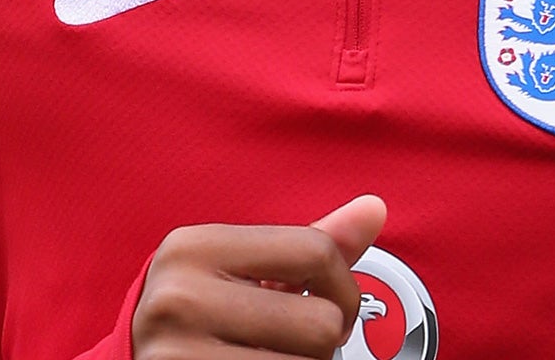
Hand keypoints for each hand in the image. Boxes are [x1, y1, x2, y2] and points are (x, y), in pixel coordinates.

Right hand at [131, 195, 387, 357]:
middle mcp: (179, 297)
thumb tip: (376, 208)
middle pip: (319, 322)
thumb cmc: (199, 316)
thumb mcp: (242, 270)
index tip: (334, 306)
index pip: (315, 251)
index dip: (345, 286)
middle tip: (293, 345)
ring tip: (271, 358)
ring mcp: (178, 355)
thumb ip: (309, 245)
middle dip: (321, 342)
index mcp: (193, 246)